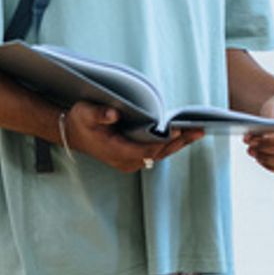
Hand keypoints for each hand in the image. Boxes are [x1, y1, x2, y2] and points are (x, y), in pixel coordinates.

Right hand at [64, 101, 203, 173]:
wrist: (74, 133)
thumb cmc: (81, 121)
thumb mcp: (85, 113)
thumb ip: (99, 114)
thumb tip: (113, 114)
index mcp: (115, 151)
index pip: (144, 150)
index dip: (162, 141)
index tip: (177, 129)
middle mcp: (125, 160)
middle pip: (157, 154)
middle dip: (179, 142)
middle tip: (199, 130)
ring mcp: (131, 161)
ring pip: (160, 155)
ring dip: (179, 144)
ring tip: (199, 132)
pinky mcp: (135, 157)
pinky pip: (157, 152)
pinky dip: (171, 144)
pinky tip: (185, 134)